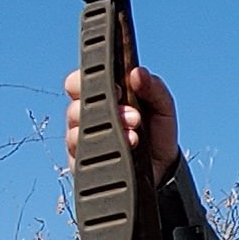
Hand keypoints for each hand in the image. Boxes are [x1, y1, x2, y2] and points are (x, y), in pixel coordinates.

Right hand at [64, 59, 180, 177]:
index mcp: (100, 97)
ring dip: (108, 133)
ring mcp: (83, 142)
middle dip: (103, 111)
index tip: (117, 89)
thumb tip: (137, 72)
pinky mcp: (85, 165)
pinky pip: (82, 159)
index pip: (77, 83)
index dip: (90, 83)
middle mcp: (86, 118)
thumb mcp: (162, 105)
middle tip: (133, 115)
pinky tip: (126, 151)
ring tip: (135, 136)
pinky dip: (105, 153)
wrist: (164, 168)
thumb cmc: (157, 132)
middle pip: (74, 109)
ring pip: (76, 134)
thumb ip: (153, 86)